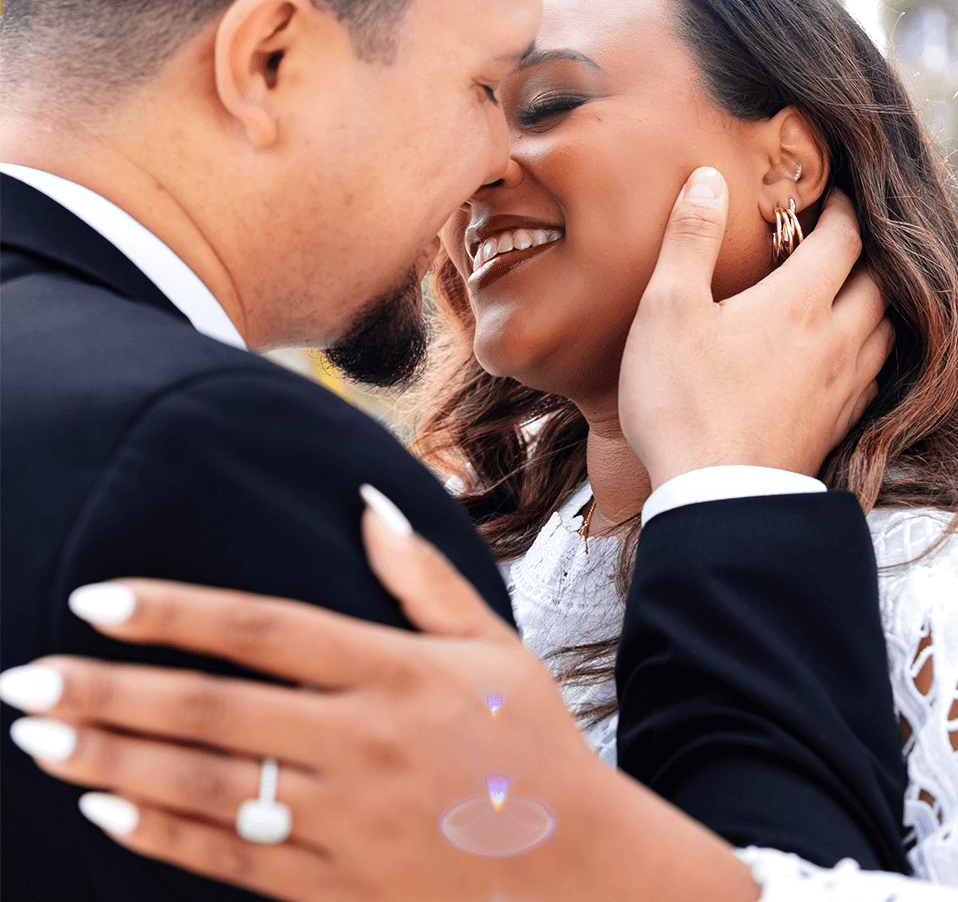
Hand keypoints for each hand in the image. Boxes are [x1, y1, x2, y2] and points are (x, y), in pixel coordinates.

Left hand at [1, 490, 758, 901]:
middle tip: (26, 679)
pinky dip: (164, 837)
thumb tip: (365, 501)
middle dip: (110, 693)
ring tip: (39, 738)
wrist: (578, 869)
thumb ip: (419, 576)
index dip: (176, 612)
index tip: (96, 598)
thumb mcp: (491, 643)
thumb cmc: (530, 740)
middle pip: (214, 713)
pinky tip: (104, 812)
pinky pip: (235, 861)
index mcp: (394, 673)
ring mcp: (345, 822)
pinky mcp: (340, 885)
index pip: (264, 629)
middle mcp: (360, 743)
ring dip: (115, 761)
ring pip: (208, 788)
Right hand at [620, 168, 892, 488]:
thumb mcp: (667, 311)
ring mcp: (840, 388)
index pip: (843, 238)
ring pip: (885, 330)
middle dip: (867, 254)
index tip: (833, 197)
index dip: (842, 210)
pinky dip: (868, 355)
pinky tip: (845, 363)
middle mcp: (834, 340)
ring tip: (852, 295)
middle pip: (878, 282)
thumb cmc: (683, 401)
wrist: (713, 495)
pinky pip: (873, 378)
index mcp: (798, 303)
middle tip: (845, 243)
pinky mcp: (834, 426)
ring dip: (875, 304)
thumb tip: (707, 178)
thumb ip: (688, 240)